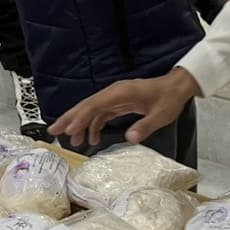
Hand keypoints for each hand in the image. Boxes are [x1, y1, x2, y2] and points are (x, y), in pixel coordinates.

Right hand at [48, 67, 199, 146]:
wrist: (176, 87)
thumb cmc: (169, 99)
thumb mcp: (160, 115)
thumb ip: (145, 126)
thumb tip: (130, 138)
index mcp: (120, 93)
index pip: (94, 106)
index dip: (79, 118)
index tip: (68, 131)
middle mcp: (113, 93)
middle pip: (86, 106)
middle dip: (69, 119)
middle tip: (53, 131)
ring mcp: (115, 98)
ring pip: (91, 110)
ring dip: (81, 125)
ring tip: (72, 142)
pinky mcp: (119, 103)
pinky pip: (101, 114)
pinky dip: (94, 125)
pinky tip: (92, 138)